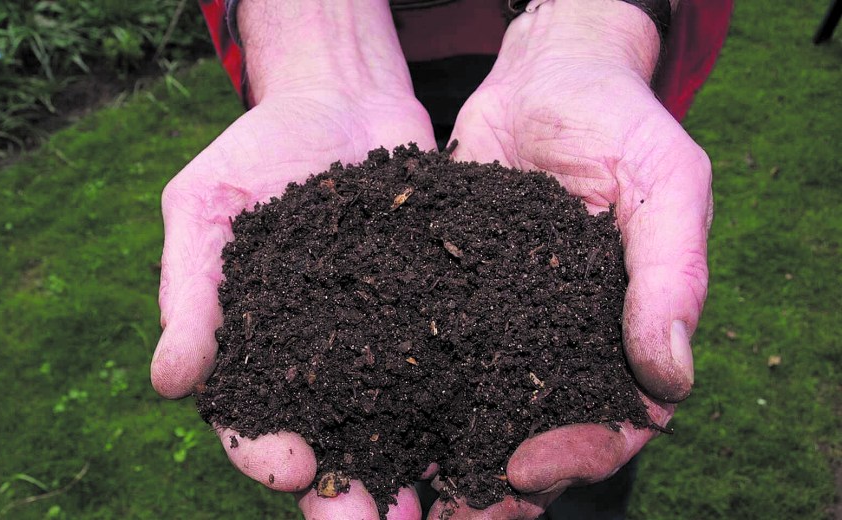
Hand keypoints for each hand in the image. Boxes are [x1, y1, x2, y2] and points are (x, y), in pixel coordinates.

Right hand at [151, 2, 434, 517]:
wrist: (339, 98)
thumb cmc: (257, 149)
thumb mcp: (204, 206)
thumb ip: (189, 290)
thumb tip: (167, 383)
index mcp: (254, 350)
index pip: (250, 421)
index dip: (265, 453)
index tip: (292, 467)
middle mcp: (320, 361)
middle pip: (330, 443)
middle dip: (347, 491)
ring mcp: (381, 342)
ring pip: (395, 425)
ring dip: (412, 474)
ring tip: (437, 509)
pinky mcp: (435, 316)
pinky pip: (452, 369)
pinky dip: (468, 409)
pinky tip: (492, 440)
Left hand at [437, 1, 710, 516]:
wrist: (542, 76)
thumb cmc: (618, 121)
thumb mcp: (664, 183)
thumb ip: (670, 275)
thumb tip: (672, 378)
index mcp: (624, 334)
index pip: (615, 423)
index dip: (578, 456)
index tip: (527, 468)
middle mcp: (562, 344)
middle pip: (540, 439)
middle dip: (500, 487)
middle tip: (450, 516)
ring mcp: (505, 328)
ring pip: (478, 414)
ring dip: (444, 461)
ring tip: (399, 497)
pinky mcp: (452, 301)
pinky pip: (429, 359)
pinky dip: (402, 397)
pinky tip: (363, 422)